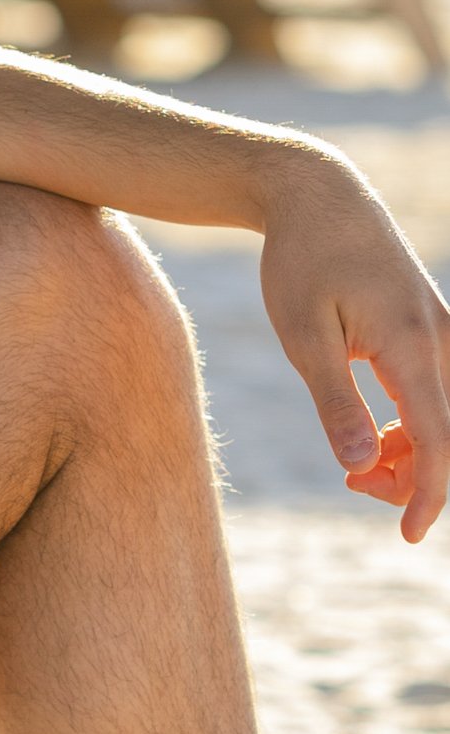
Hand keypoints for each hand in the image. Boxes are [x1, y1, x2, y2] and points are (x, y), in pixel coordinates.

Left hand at [257, 150, 449, 540]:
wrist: (317, 196)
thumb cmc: (299, 260)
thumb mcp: (302, 336)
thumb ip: (335, 402)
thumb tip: (363, 464)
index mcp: (410, 344)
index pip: (438, 439)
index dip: (428, 494)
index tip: (411, 537)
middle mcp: (440, 339)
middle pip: (447, 433)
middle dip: (410, 476)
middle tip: (351, 485)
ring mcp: (441, 330)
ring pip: (445, 413)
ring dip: (411, 451)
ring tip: (355, 465)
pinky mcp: (430, 326)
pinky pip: (437, 390)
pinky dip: (413, 422)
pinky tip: (372, 431)